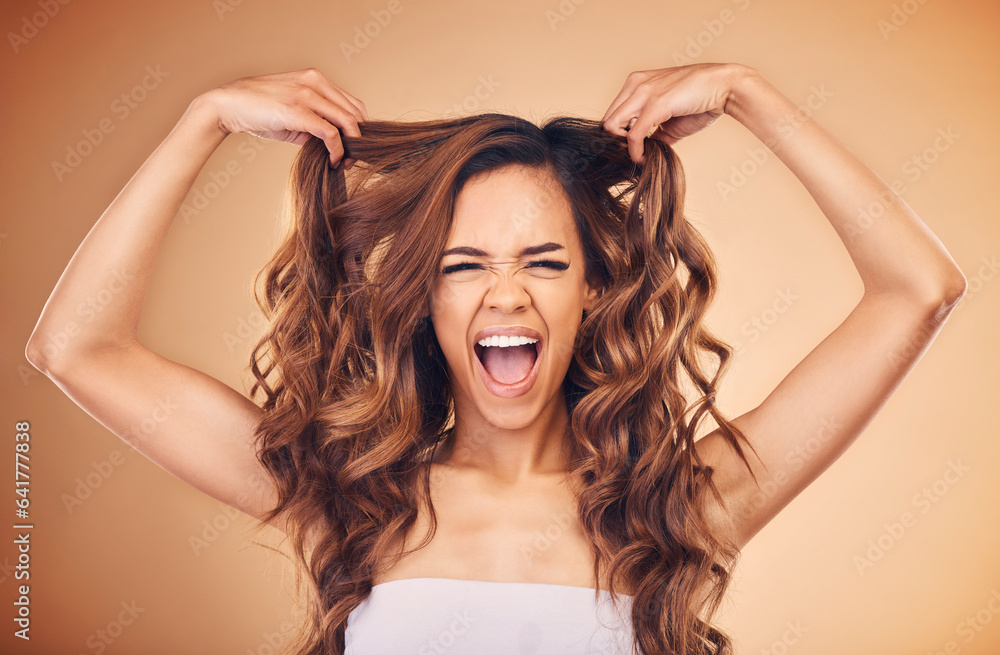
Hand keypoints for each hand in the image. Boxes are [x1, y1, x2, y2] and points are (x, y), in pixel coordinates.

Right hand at [197, 68, 368, 167]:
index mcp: (316, 78)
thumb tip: (334, 143)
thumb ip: (315, 121)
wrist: (228, 105)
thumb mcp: (293, 111)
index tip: (354, 147)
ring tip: (344, 162)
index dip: (359, 128)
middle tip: (353, 159)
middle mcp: (315, 82)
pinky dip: (337, 150)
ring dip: (351, 147)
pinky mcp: (297, 111)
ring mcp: (306, 94)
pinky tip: (333, 161)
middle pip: (355, 112)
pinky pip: (330, 133)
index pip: (352, 103)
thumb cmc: (259, 110)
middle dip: (359, 139)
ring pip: (347, 121)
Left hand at [601, 63, 752, 163]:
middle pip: (607, 121)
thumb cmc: (701, 101)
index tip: (632, 150)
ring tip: (639, 157)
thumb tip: (643, 152)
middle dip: (616, 143)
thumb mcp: (669, 119)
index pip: (612, 114)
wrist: (725, 87)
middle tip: (632, 156)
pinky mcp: (655, 104)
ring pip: (612, 126)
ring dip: (623, 148)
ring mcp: (644, 92)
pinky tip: (644, 158)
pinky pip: (633, 135)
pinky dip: (636, 151)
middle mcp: (636, 84)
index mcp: (637, 83)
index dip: (617, 136)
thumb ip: (653, 132)